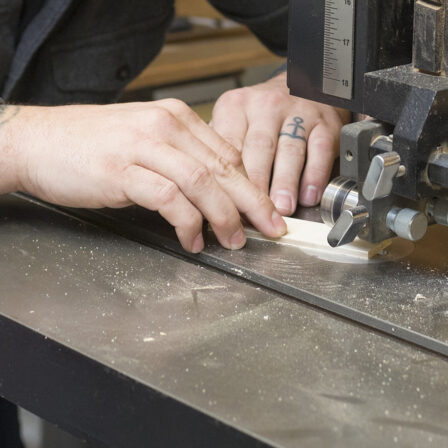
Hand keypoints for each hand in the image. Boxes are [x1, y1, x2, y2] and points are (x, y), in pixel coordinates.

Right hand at [1, 100, 286, 252]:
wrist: (40, 141)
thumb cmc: (93, 145)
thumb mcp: (147, 143)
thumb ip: (182, 160)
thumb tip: (215, 191)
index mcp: (177, 118)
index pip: (228, 155)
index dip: (252, 186)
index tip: (266, 210)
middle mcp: (166, 126)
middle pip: (224, 168)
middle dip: (253, 203)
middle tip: (271, 229)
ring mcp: (144, 146)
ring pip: (202, 182)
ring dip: (224, 216)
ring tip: (233, 242)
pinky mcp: (123, 170)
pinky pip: (168, 198)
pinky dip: (186, 222)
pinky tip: (192, 240)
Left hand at [211, 72, 350, 214]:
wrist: (300, 87)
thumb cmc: (259, 115)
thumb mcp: (231, 120)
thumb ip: (218, 150)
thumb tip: (206, 190)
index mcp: (235, 107)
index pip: (228, 146)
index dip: (227, 179)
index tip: (226, 205)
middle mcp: (265, 106)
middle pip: (259, 148)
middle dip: (257, 184)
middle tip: (255, 211)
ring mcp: (297, 112)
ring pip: (290, 150)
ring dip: (286, 183)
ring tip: (282, 207)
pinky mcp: (324, 123)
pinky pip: (320, 150)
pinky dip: (314, 176)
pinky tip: (308, 196)